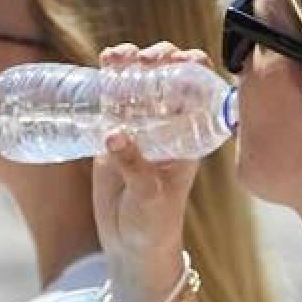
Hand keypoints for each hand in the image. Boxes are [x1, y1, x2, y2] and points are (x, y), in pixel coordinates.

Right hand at [93, 42, 210, 301]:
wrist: (130, 245)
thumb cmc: (155, 224)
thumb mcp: (150, 196)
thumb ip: (135, 167)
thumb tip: (114, 134)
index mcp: (189, 136)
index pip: (198, 92)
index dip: (194, 68)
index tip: (182, 59)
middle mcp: (167, 125)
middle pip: (167, 78)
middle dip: (160, 58)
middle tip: (146, 59)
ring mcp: (138, 126)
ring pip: (138, 82)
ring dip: (131, 61)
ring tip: (118, 57)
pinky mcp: (111, 132)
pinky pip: (111, 97)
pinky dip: (108, 76)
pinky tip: (103, 62)